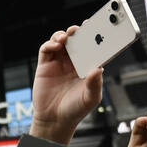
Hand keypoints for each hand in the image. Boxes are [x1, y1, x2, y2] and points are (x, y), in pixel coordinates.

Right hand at [28, 27, 102, 143]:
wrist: (54, 120)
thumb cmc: (75, 110)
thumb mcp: (90, 98)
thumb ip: (95, 84)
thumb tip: (98, 69)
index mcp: (87, 66)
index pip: (92, 47)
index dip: (96, 36)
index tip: (101, 26)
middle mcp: (73, 62)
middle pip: (76, 40)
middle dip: (80, 31)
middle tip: (82, 27)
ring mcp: (58, 63)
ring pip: (61, 41)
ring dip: (64, 35)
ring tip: (67, 36)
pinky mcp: (45, 66)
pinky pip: (46, 49)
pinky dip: (50, 43)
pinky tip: (55, 45)